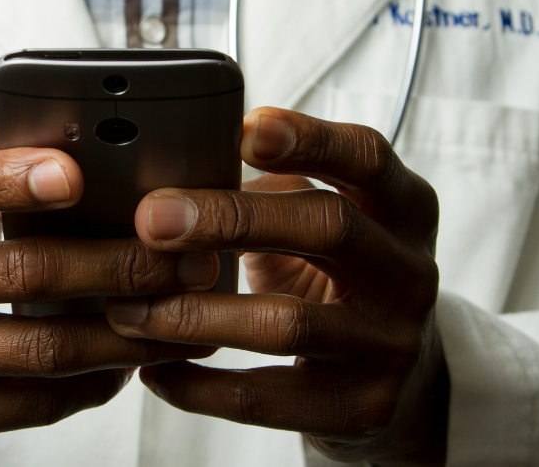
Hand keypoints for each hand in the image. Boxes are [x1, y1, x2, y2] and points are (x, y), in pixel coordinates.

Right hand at [0, 137, 217, 466]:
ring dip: (127, 333)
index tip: (74, 175)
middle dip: (121, 265)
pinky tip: (132, 359)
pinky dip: (95, 381)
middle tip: (188, 258)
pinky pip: (33, 401)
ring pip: (41, 348)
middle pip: (22, 273)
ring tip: (184, 314)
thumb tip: (78, 151)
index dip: (9, 179)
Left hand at [104, 108, 447, 465]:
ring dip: (194, 312)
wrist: (406, 381)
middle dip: (231, 217)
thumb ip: (276, 192)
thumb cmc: (343, 279)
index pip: (367, 158)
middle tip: (152, 219)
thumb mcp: (330, 224)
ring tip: (129, 308)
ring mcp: (390, 345)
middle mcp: (409, 273)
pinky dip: (198, 386)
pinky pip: (264, 399)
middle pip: (328, 226)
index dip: (310, 139)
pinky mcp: (360, 409)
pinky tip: (155, 370)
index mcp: (404, 209)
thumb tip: (176, 176)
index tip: (244, 129)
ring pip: (286, 323)